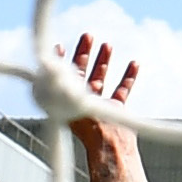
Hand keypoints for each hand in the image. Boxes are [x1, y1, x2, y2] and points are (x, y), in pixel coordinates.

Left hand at [56, 33, 138, 149]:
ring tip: (107, 44)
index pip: (62, 75)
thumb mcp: (70, 100)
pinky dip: (129, 76)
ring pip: (102, 78)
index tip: (60, 47)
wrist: (108, 146)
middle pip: (83, 72)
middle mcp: (83, 101)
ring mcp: (101, 104)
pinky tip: (133, 63)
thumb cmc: (87, 127)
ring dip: (104, 61)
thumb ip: (61, 81)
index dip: (61, 61)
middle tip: (87, 35)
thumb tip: (48, 61)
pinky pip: (123, 89)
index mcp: (68, 100)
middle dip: (84, 53)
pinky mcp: (117, 109)